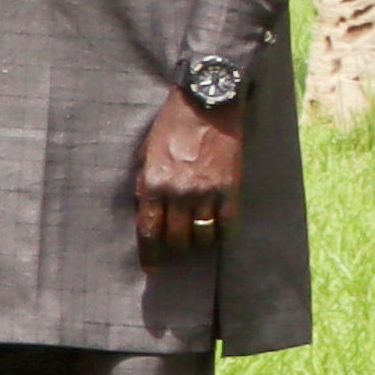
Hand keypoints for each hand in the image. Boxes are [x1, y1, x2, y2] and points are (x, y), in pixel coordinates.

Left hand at [139, 95, 243, 257]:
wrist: (207, 105)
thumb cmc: (171, 127)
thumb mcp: (145, 153)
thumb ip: (145, 183)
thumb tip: (144, 210)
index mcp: (152, 184)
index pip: (148, 231)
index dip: (149, 254)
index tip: (151, 268)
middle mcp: (178, 193)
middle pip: (174, 238)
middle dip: (173, 248)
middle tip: (174, 249)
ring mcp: (206, 192)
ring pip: (200, 236)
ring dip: (196, 243)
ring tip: (194, 240)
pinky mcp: (230, 189)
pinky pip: (226, 225)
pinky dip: (220, 234)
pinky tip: (216, 233)